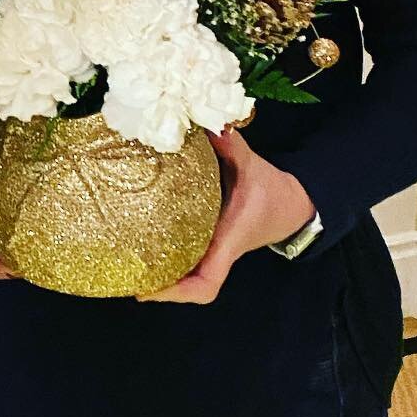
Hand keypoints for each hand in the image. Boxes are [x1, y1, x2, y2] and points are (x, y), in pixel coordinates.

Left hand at [138, 126, 316, 304]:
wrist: (293, 203)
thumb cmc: (271, 191)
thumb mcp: (253, 166)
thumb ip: (232, 146)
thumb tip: (215, 125)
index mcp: (227, 242)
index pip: (206, 282)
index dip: (177, 291)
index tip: (146, 290)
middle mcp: (217, 251)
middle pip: (188, 285)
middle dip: (158, 285)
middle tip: (123, 274)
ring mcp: (213, 248)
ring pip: (185, 273)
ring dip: (159, 272)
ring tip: (124, 262)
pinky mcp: (209, 238)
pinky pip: (185, 254)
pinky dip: (165, 254)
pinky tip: (141, 241)